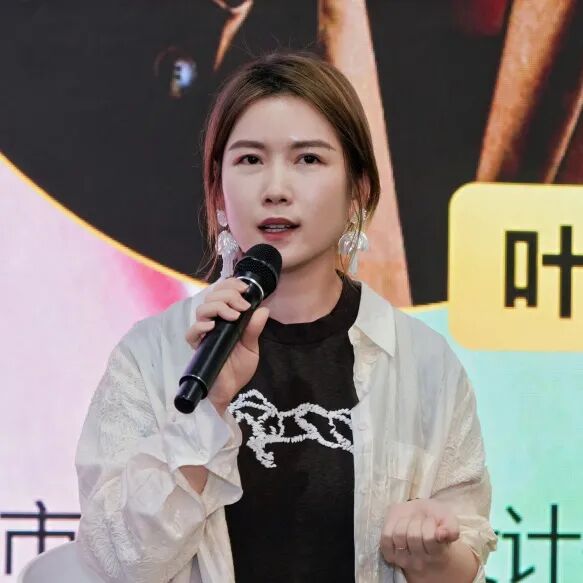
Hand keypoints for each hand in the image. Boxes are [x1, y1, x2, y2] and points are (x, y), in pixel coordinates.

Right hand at [185, 278, 268, 413]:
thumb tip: (264, 309)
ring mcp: (203, 334)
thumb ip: (254, 329)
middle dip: (228, 295)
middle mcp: (212, 322)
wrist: (230, 390)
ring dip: (219, 307)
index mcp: (225, 318)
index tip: (245, 288)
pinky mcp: (197, 347)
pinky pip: (191, 332)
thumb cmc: (238, 368)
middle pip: (211, 296)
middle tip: (242, 306)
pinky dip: (201, 325)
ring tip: (233, 316)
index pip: (221, 292)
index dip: (230, 284)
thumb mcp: (252, 347)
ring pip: (202, 309)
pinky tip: (213, 326)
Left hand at [380, 498, 459, 575]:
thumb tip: (442, 534)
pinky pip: (386, 539)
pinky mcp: (390, 555)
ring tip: (410, 521)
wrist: (421, 522)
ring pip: (399, 535)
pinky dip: (390, 527)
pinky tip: (399, 524)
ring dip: (403, 521)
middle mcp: (420, 563)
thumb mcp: (448, 520)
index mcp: (437, 555)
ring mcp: (404, 560)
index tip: (431, 519)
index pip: (429, 538)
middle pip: (413, 536)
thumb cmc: (435, 521)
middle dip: (416, 521)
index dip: (429, 523)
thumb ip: (451, 528)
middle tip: (420, 519)